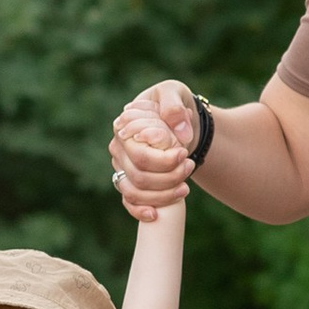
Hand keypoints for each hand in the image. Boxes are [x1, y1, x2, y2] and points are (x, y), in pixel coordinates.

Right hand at [111, 80, 200, 219]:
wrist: (178, 120)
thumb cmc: (173, 104)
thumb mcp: (174, 93)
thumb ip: (173, 106)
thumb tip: (179, 133)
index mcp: (124, 128)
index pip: (139, 154)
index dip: (164, 161)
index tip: (184, 153)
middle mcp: (118, 150)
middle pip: (138, 176)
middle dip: (168, 178)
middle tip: (190, 166)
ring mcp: (121, 167)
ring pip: (134, 192)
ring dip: (161, 195)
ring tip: (185, 188)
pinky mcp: (128, 181)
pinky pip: (128, 202)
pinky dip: (139, 211)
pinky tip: (155, 215)